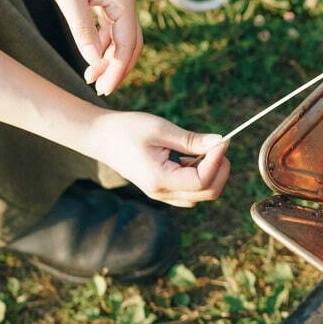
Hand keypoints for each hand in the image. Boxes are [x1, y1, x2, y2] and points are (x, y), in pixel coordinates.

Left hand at [39, 0, 143, 96]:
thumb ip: (82, 29)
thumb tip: (94, 61)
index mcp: (124, 1)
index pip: (127, 44)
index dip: (118, 69)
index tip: (103, 88)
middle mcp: (127, 2)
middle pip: (131, 45)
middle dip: (118, 69)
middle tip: (101, 90)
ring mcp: (119, 1)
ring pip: (122, 38)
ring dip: (110, 59)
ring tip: (91, 78)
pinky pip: (113, 29)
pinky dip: (104, 45)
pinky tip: (91, 57)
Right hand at [85, 111, 230, 207]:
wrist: (99, 136)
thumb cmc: (126, 129)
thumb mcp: (160, 129)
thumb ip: (191, 140)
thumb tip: (220, 142)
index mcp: (159, 180)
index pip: (202, 181)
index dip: (217, 161)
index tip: (223, 140)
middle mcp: (161, 193)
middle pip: (207, 193)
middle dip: (220, 170)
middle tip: (219, 145)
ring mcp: (161, 194)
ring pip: (201, 194)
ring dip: (211, 173)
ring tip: (203, 149)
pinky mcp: (163, 189)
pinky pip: (191, 190)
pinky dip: (200, 175)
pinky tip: (193, 156)